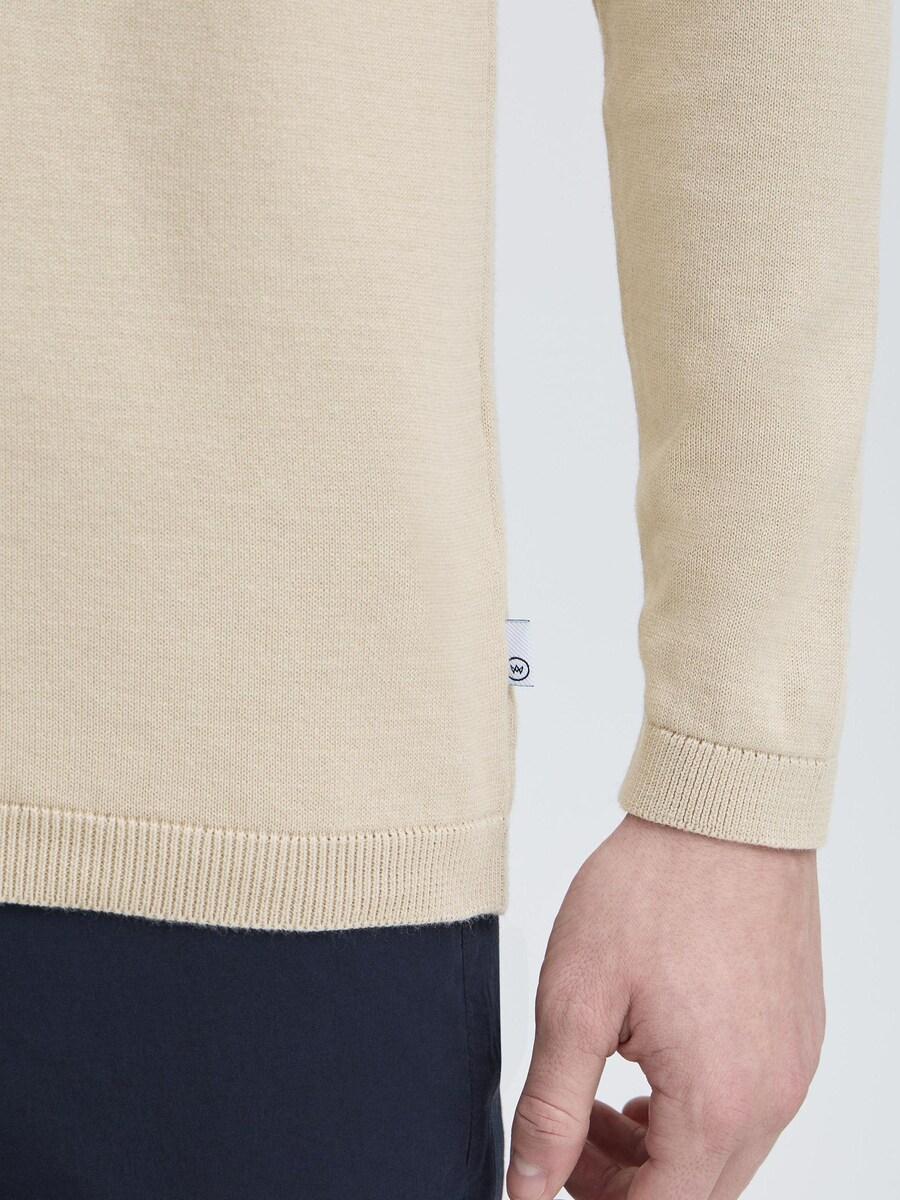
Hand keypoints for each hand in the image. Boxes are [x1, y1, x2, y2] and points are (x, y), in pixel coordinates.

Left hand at [507, 814, 824, 1198]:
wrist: (723, 813)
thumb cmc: (653, 889)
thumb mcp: (575, 1001)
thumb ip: (549, 1109)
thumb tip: (527, 1187)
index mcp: (717, 1105)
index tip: (550, 1169)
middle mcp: (771, 1099)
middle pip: (694, 1194)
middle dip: (623, 1182)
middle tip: (567, 1129)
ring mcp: (792, 1068)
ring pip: (722, 1155)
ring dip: (657, 1149)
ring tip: (601, 1095)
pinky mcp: (796, 1036)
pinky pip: (747, 1108)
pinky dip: (694, 1111)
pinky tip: (650, 1064)